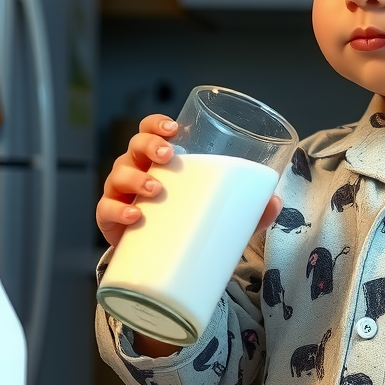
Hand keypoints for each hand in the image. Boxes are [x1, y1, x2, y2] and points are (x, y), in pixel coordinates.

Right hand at [95, 113, 284, 247]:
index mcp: (159, 160)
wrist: (160, 260)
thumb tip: (277, 202)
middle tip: (168, 156)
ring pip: (119, 174)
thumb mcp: (218, 213)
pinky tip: (135, 215)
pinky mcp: (111, 220)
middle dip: (149, 146)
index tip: (174, 129)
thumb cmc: (186, 222)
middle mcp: (136, 170)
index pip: (151, 130)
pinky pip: (107, 209)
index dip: (157, 124)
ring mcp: (120, 193)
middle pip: (134, 146)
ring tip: (156, 189)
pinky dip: (119, 210)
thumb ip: (248, 208)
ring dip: (136, 177)